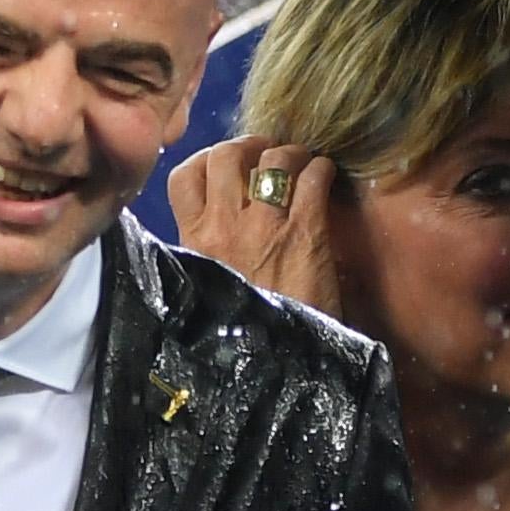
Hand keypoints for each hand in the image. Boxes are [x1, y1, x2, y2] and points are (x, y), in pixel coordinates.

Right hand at [163, 139, 344, 315]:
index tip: (227, 165)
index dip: (206, 159)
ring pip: (272, 160)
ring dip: (289, 154)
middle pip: (226, 155)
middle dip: (249, 146)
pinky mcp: (306, 233)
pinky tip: (326, 177)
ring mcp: (265, 227)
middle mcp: (224, 226)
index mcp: (194, 242)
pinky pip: (312, 178)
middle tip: (267, 154)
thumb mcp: (207, 288)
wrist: (280, 364)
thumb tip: (214, 224)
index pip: (183, 176)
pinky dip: (321, 169)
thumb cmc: (243, 333)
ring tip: (300, 163)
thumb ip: (206, 253)